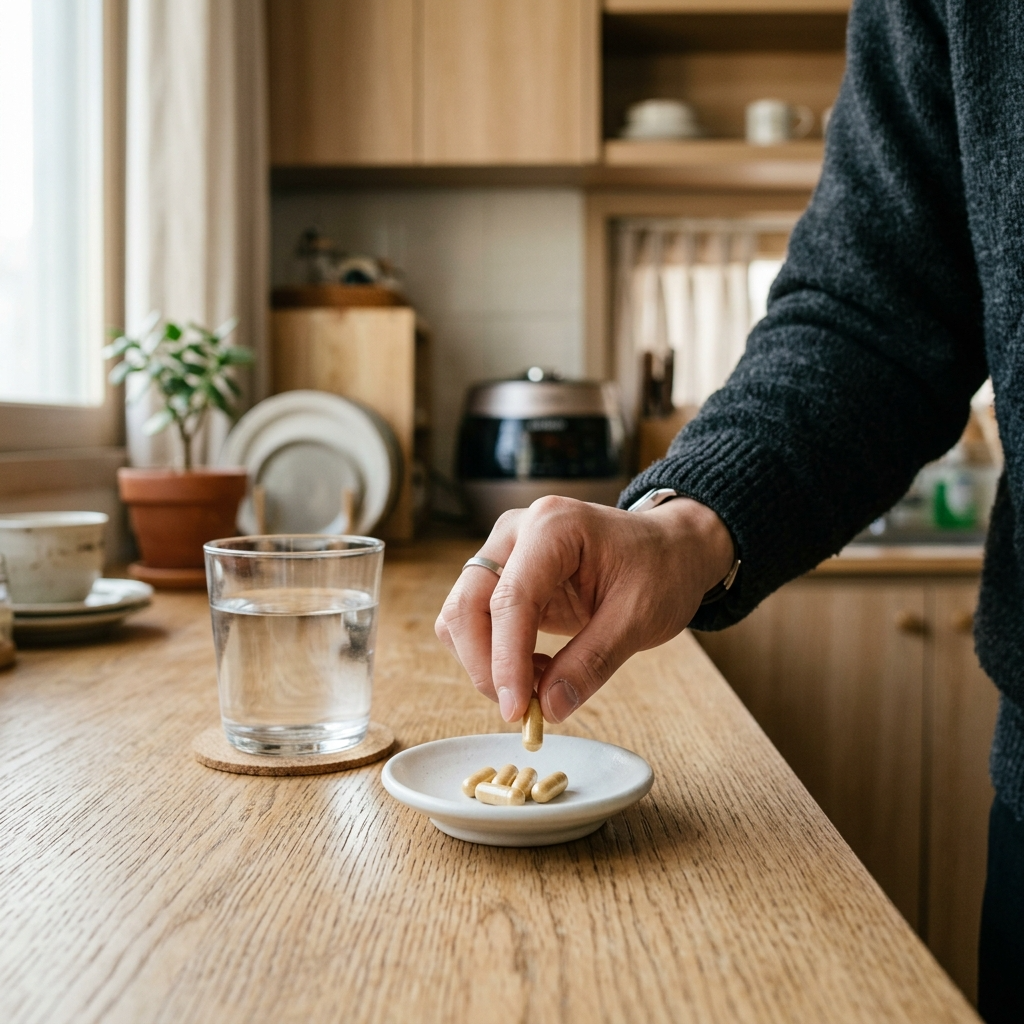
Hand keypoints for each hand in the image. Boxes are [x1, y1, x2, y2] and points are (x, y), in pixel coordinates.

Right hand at [434, 495, 734, 723]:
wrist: (669, 549)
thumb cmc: (661, 570)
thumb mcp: (640, 618)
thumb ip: (592, 662)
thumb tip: (547, 708)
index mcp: (553, 527)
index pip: (511, 599)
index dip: (506, 660)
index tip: (515, 709)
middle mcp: (517, 532)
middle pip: (468, 604)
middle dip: (485, 664)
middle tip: (520, 708)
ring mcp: (504, 551)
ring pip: (461, 615)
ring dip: (485, 662)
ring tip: (536, 684)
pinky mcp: (502, 575)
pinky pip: (474, 620)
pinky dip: (492, 654)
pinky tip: (534, 668)